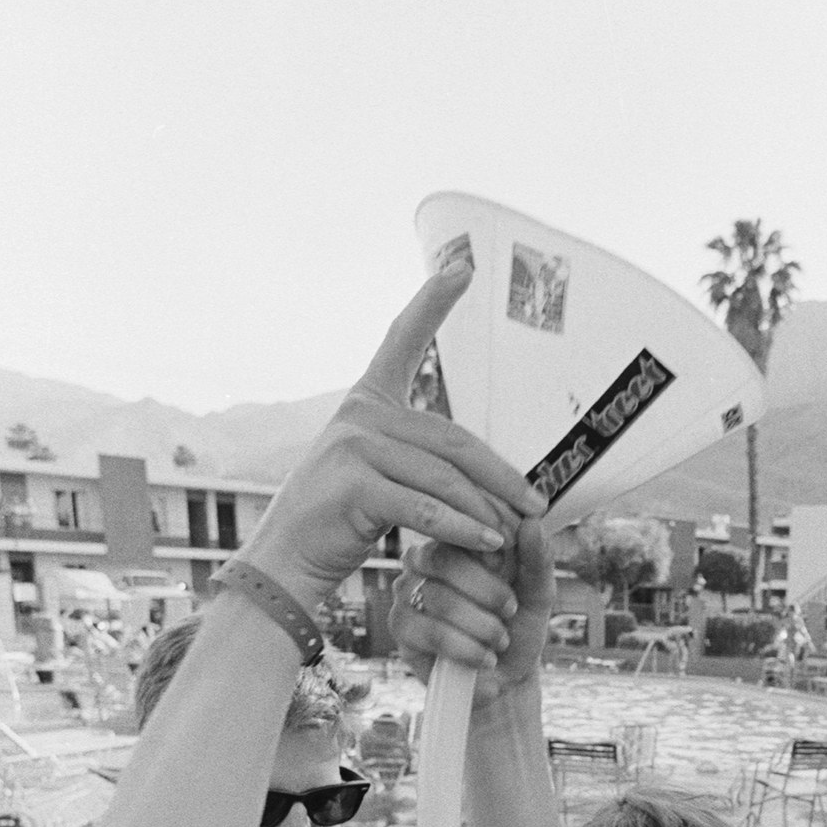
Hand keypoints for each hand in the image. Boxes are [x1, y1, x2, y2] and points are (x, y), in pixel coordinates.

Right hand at [238, 262, 542, 605]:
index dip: (433, 301)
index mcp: (367, 402)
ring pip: (445, 479)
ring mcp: (351, 446)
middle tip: (538, 508)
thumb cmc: (346, 525)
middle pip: (453, 440)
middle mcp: (357, 414)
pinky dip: (463, 529)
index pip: (403, 340)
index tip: (463, 264)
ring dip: (486, 512)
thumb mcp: (390, 482)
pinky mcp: (352, 485)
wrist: (288, 561)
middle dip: (501, 478)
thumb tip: (502, 481)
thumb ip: (430, 466)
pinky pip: (427, 508)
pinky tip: (488, 543)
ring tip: (513, 537)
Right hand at [396, 520, 551, 702]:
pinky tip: (485, 658)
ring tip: (500, 640)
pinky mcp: (401, 628)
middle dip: (488, 591)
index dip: (488, 549)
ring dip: (483, 626)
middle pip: (444, 560)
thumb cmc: (518, 626)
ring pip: (439, 599)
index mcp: (453, 543)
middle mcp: (423, 562)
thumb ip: (537, 559)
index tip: (507, 568)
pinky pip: (431, 632)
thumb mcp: (538, 593)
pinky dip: (468, 649)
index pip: (459, 527)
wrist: (507, 676)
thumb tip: (533, 522)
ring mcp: (407, 594)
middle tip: (510, 610)